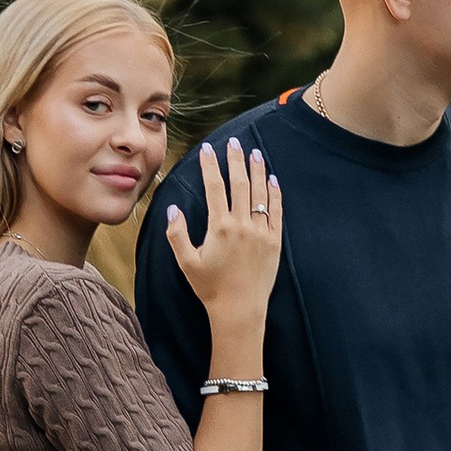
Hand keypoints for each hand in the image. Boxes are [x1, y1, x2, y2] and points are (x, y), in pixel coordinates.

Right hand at [165, 138, 282, 338]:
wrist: (240, 310)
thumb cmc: (210, 288)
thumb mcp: (186, 262)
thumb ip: (177, 234)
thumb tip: (172, 209)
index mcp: (219, 227)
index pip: (214, 187)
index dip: (209, 166)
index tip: (206, 149)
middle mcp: (242, 226)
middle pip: (239, 183)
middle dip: (235, 159)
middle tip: (233, 141)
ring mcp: (261, 233)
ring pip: (260, 194)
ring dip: (258, 171)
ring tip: (255, 152)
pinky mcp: (275, 242)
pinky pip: (277, 212)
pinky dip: (275, 194)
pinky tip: (273, 179)